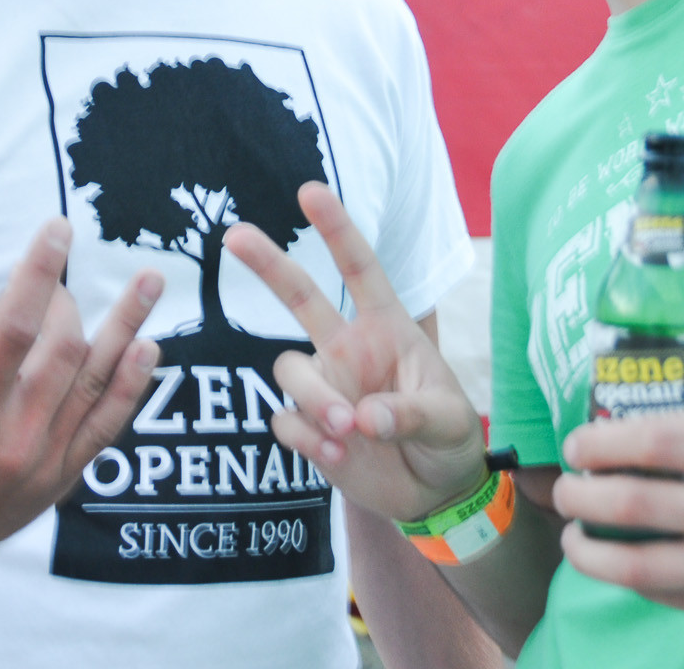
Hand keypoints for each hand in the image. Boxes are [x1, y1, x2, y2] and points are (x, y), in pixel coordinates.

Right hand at [0, 218, 162, 570]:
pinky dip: (131, 386)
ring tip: (151, 281)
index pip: (13, 326)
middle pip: (62, 350)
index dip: (39, 271)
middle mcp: (12, 438)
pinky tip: (147, 347)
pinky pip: (107, 426)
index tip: (58, 229)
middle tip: (59, 287)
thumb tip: (17, 293)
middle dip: (67, 303)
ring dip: (126, 326)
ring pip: (96, 382)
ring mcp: (44, 463)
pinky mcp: (63, 480)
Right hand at [224, 182, 485, 521]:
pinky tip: (335, 456)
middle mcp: (348, 348)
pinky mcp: (308, 426)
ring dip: (313, 398)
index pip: (360, 270)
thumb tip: (363, 417)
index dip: (336, 230)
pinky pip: (285, 420)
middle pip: (300, 296)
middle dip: (267, 264)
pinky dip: (305, 438)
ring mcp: (325, 385)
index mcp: (387, 329)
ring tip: (345, 430)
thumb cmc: (448, 439)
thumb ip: (410, 414)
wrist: (433, 493)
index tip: (310, 191)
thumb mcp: (448, 422)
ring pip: (289, 369)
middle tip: (234, 235)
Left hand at [554, 413, 683, 634]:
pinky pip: (662, 593)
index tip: (579, 443)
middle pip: (635, 501)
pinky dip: (627, 577)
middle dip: (580, 494)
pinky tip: (615, 562)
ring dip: (588, 550)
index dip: (604, 440)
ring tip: (575, 537)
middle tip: (566, 488)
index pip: (659, 439)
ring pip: (637, 564)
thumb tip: (616, 441)